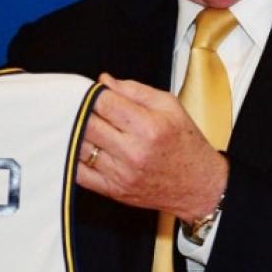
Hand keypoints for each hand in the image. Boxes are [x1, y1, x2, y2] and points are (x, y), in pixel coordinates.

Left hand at [77, 74, 227, 221]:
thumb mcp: (169, 106)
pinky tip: (77, 145)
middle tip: (79, 104)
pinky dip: (72, 156)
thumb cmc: (185, 144)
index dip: (91, 93)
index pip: (104, 102)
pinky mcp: (113, 190)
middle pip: (88, 123)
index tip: (88, 91)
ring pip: (79, 146)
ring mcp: (121, 174)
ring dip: (74, 131)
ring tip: (78, 123)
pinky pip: (79, 172)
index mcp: (148, 127)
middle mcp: (133, 152)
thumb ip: (134, 90)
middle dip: (80, 110)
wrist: (199, 186)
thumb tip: (104, 81)